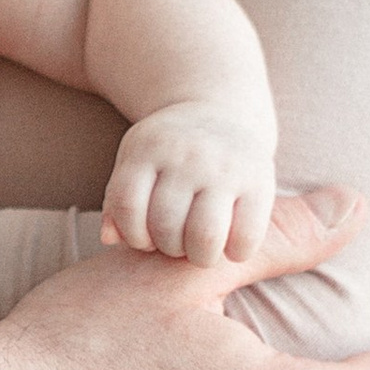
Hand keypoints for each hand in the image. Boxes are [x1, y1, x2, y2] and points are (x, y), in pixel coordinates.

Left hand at [100, 101, 276, 265]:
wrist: (220, 112)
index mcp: (148, 148)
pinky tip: (230, 245)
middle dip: (168, 247)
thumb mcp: (135, 161)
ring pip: (204, 237)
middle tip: (177, 242)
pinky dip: (235, 254)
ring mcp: (225, 168)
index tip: (146, 238)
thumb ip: (117, 200)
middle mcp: (187, 156)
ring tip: (200, 247)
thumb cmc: (168, 151)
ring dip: (199, 256)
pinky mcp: (260, 181)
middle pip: (166, 227)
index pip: (128, 208)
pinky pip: (245, 237)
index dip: (133, 236)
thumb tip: (109, 239)